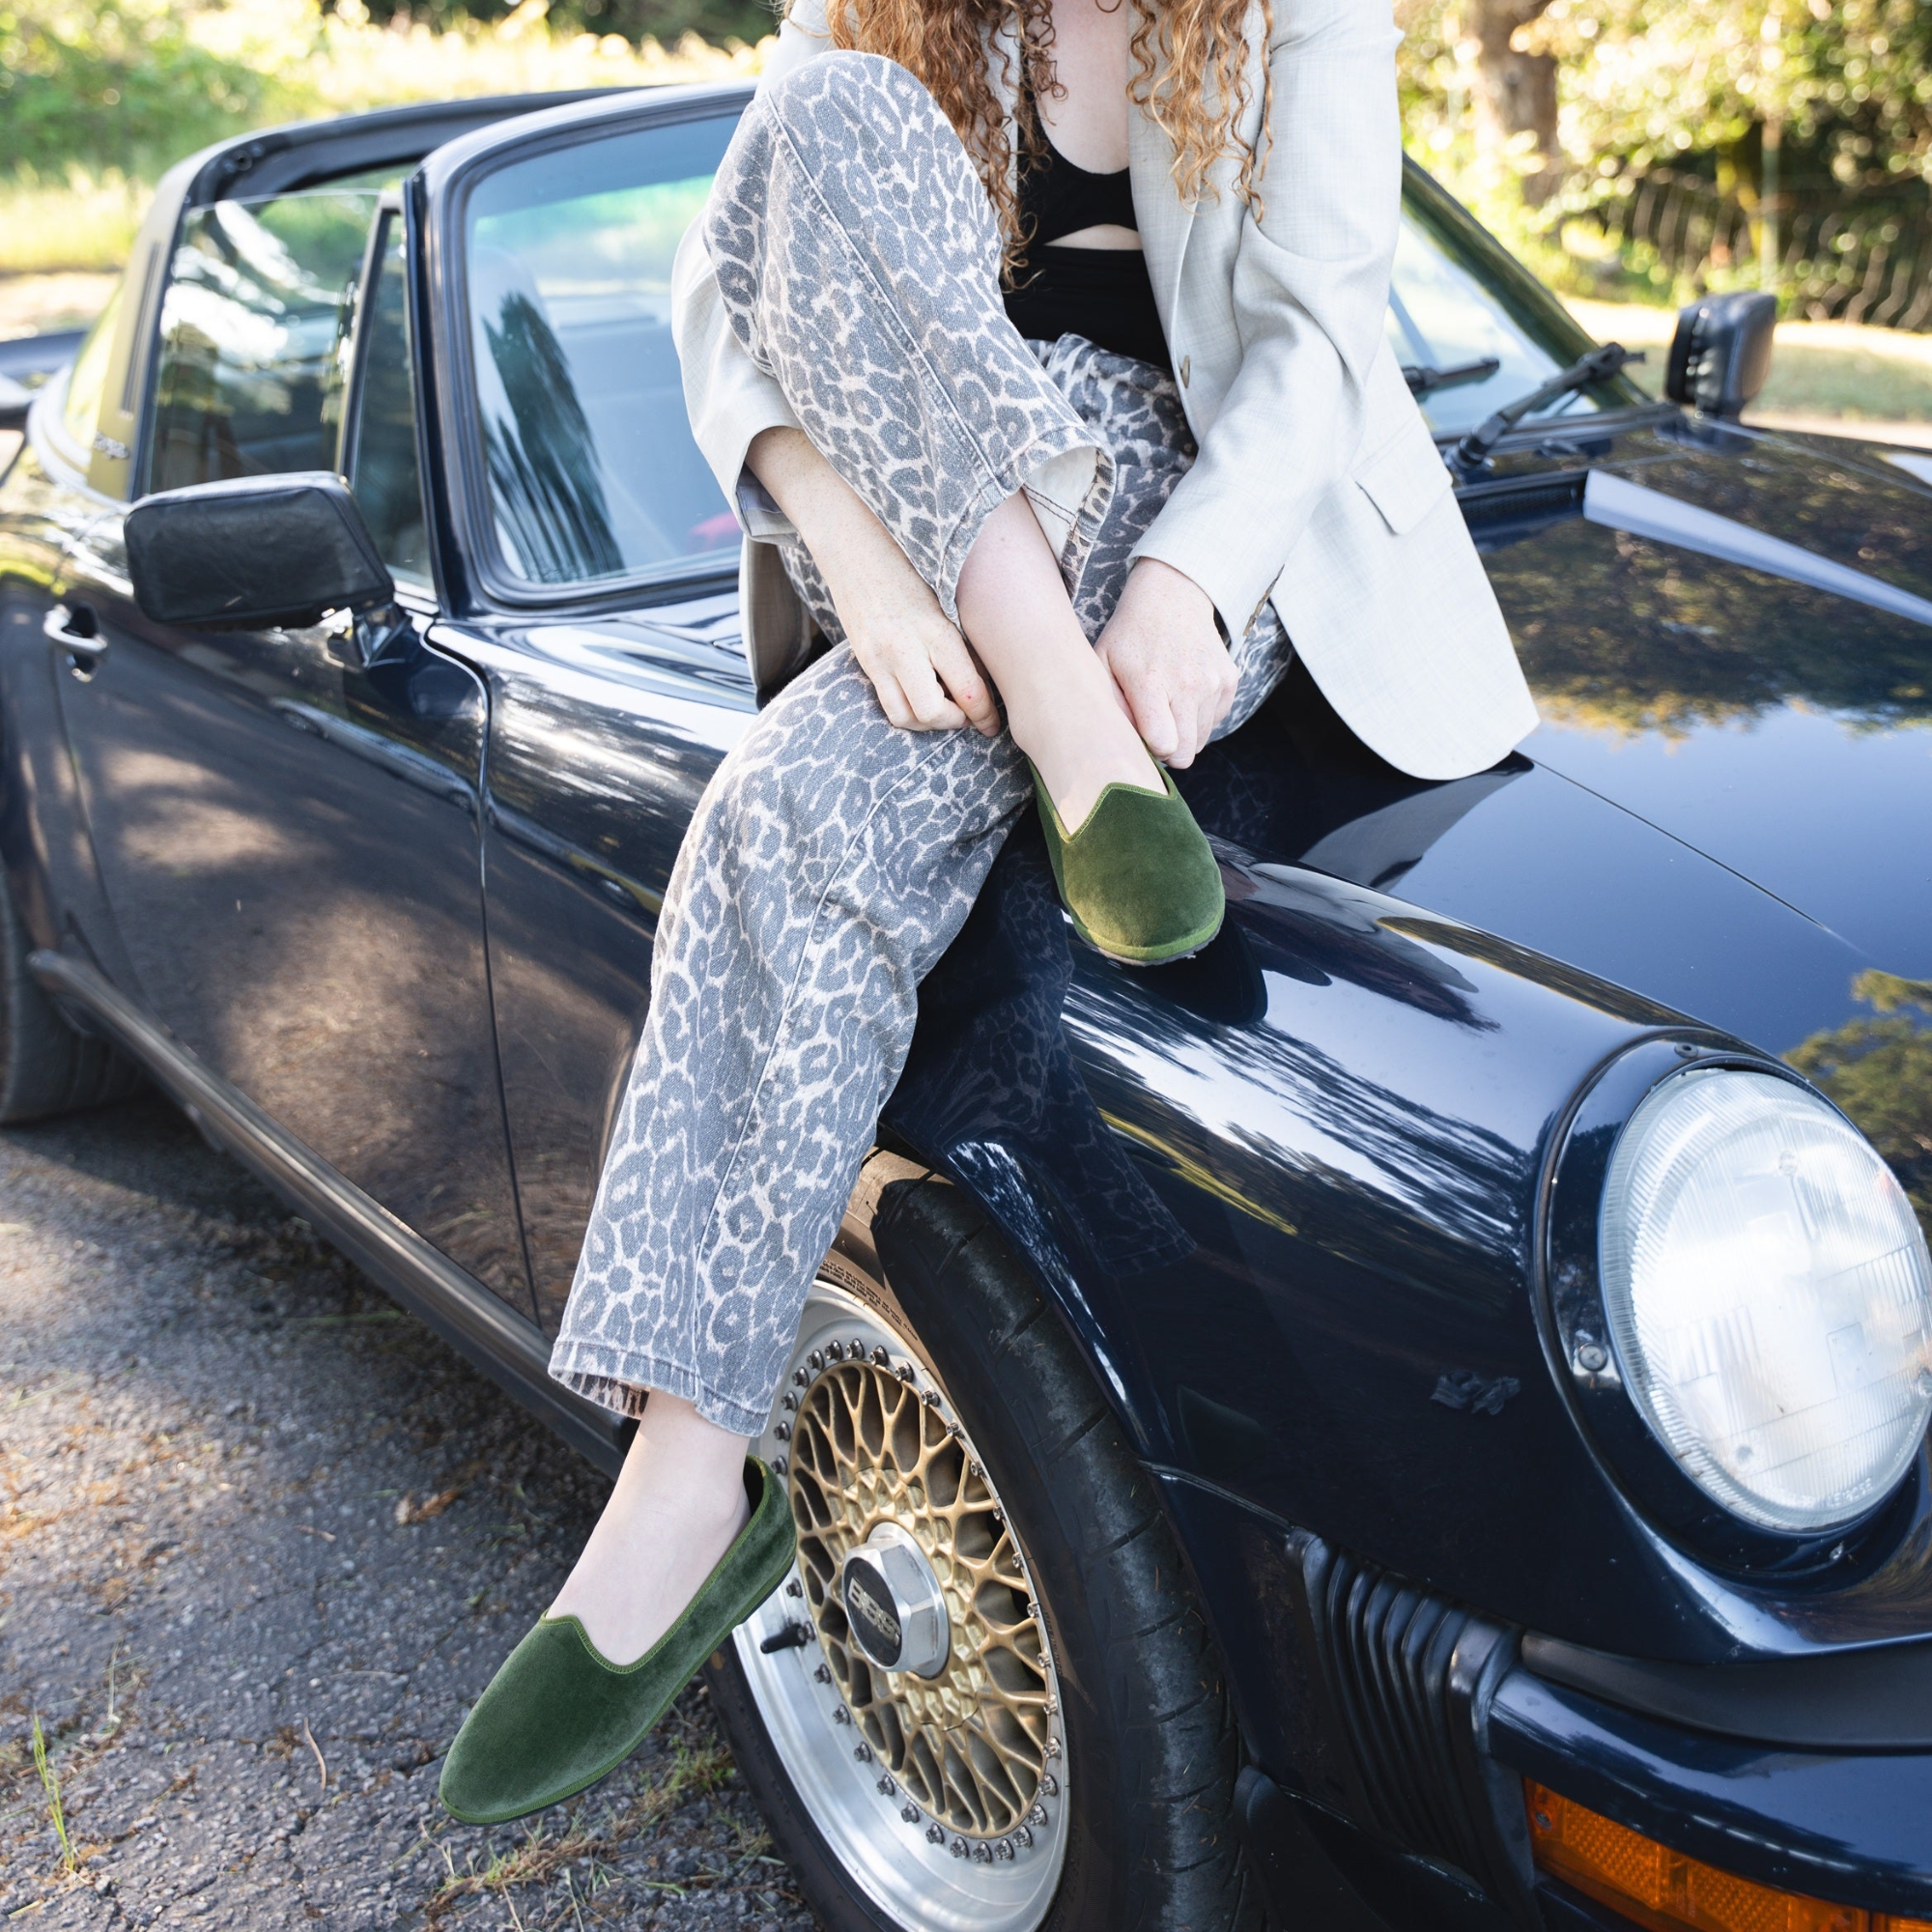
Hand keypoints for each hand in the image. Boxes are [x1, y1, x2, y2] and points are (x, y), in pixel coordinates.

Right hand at [745, 425, 998, 734]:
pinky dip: (908, 714)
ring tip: (945, 708)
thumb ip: (963, 634)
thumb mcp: (945, 593)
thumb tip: (989, 674)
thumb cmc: (910, 561)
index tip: (994, 723)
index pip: (967, 689)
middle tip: (969, 714)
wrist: (851, 539)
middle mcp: (905, 646)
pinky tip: (921, 699)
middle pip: (935, 713)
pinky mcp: (863, 659)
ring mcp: (879, 656)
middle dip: (957, 721)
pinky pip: (887, 705)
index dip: (985, 714)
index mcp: (935, 627)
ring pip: (908, 717)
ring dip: (930, 722)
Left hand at [1094, 559, 1237, 766]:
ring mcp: (1213, 682)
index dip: (1151, 749)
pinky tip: (1184, 693)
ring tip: (1167, 704)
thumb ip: (1110, 706)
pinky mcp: (1229, 680)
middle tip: (1153, 727)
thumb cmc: (1129, 636)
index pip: (1164, 745)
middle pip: (1186, 753)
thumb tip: (1127, 743)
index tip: (1141, 733)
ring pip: (1200, 741)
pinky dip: (1199, 716)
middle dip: (1168, 750)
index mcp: (1151, 683)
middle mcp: (1188, 684)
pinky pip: (1215, 721)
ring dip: (1183, 732)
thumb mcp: (1102, 663)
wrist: (1170, 598)